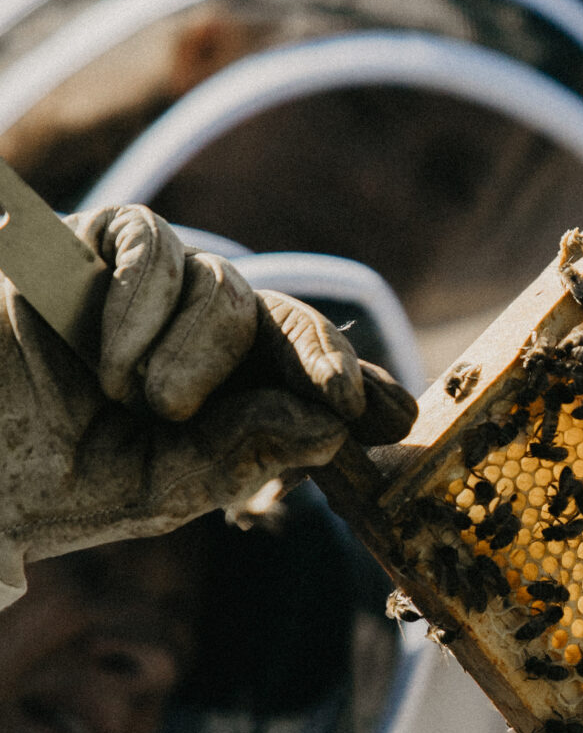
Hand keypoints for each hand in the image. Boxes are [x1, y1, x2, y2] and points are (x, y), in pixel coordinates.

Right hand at [1, 204, 366, 594]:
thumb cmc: (24, 476)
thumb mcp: (148, 489)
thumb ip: (234, 457)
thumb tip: (324, 425)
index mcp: (202, 399)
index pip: (292, 376)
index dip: (347, 386)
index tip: (395, 418)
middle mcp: (179, 336)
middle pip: (277, 318)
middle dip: (317, 358)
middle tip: (337, 402)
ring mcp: (134, 287)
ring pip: (222, 285)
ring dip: (194, 352)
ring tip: (131, 400)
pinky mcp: (83, 244)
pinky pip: (153, 243)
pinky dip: (146, 301)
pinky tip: (110, 358)